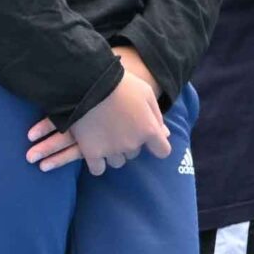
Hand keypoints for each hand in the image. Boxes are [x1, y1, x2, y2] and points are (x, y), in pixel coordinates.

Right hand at [27, 54, 168, 173]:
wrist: (89, 84)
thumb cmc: (121, 84)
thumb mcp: (146, 93)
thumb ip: (156, 116)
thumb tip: (165, 134)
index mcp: (149, 129)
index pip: (162, 151)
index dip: (157, 146)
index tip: (150, 141)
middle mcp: (133, 143)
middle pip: (135, 153)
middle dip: (130, 143)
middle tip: (119, 128)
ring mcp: (111, 149)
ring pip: (118, 162)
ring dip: (114, 153)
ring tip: (106, 138)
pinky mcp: (91, 152)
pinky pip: (98, 169)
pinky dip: (98, 164)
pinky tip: (95, 153)